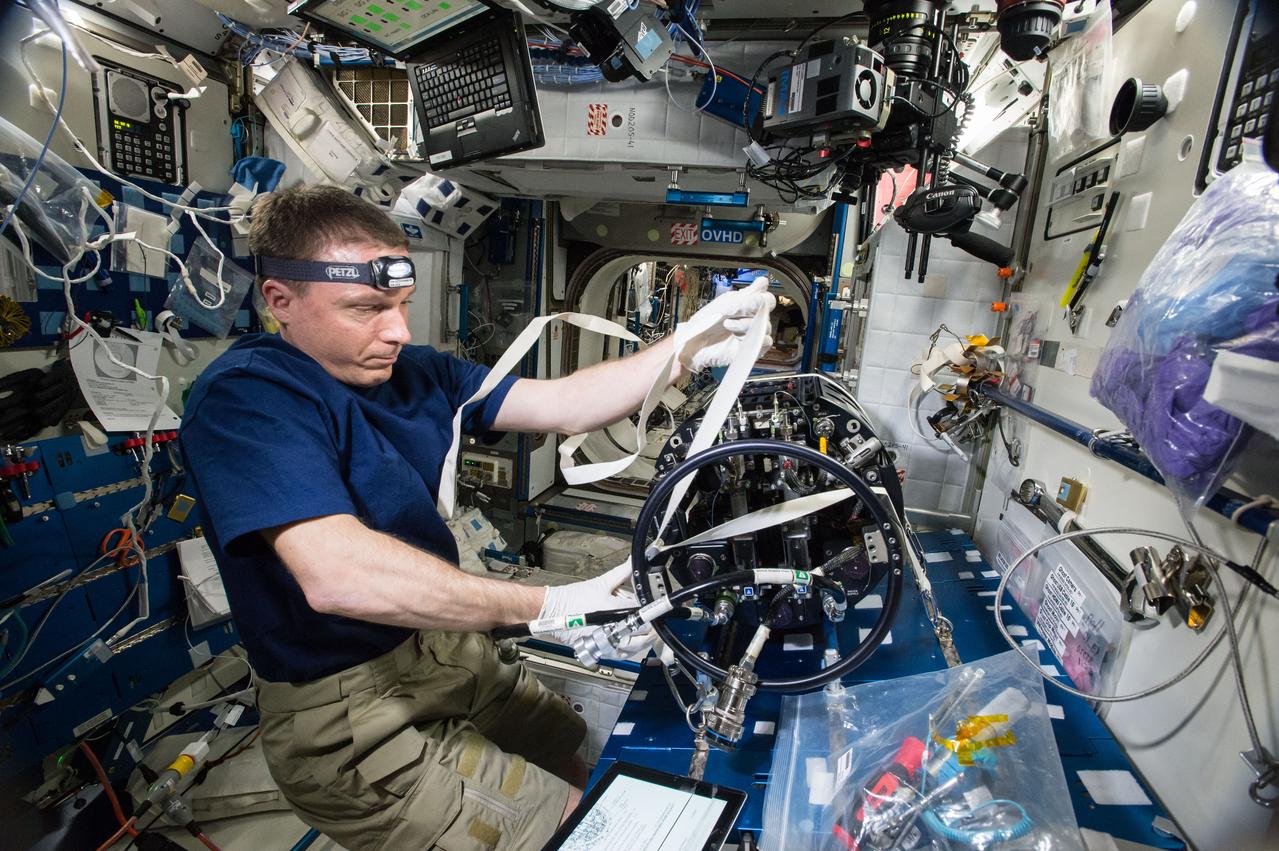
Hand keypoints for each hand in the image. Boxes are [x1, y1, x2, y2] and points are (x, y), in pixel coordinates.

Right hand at [539, 562, 660, 660]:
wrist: (554, 611)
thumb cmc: (574, 598)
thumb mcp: (601, 582)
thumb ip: (622, 572)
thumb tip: (633, 561)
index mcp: (615, 610)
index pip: (643, 610)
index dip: (652, 607)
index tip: (658, 606)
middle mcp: (613, 628)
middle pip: (643, 630)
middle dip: (649, 623)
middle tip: (650, 617)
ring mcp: (608, 641)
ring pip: (635, 645)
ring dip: (643, 638)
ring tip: (644, 630)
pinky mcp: (602, 649)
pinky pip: (622, 654)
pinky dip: (629, 649)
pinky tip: (630, 641)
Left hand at [675, 276, 775, 372]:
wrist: (695, 343)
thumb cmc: (705, 323)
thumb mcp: (723, 305)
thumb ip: (744, 297)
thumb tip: (762, 286)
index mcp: (745, 301)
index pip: (763, 290)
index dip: (759, 292)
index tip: (749, 296)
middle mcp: (752, 314)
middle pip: (769, 304)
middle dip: (756, 306)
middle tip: (740, 310)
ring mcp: (753, 330)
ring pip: (766, 324)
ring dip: (746, 324)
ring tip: (728, 325)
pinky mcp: (753, 347)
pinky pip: (765, 341)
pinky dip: (751, 337)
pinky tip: (736, 336)